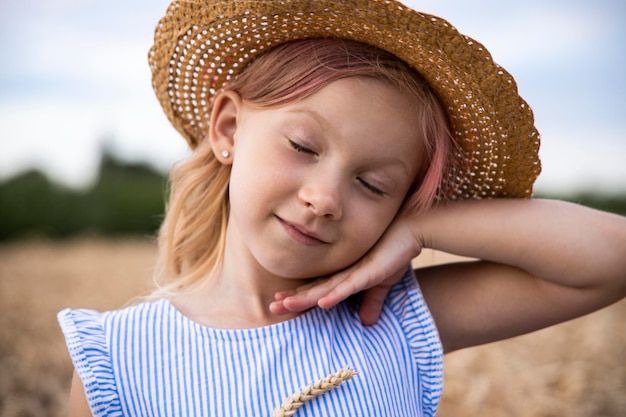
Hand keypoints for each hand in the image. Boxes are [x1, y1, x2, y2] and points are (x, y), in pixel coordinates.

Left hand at [269, 214, 422, 324]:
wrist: (411, 228)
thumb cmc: (394, 251)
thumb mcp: (381, 283)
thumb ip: (372, 301)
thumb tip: (367, 322)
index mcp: (345, 273)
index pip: (317, 288)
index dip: (298, 297)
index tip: (278, 303)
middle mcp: (344, 271)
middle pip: (314, 288)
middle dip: (292, 298)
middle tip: (270, 306)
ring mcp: (355, 270)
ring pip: (325, 287)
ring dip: (305, 297)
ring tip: (285, 305)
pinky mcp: (369, 271)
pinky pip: (349, 285)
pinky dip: (335, 294)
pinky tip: (322, 302)